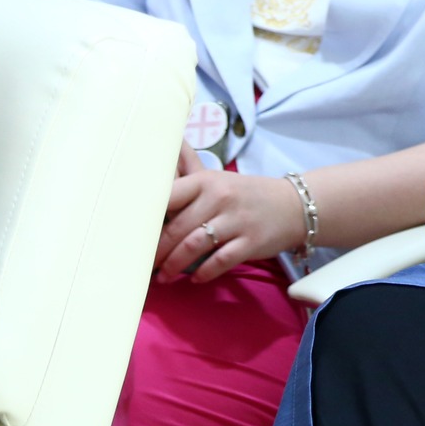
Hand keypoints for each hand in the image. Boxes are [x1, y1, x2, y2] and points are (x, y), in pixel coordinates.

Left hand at [153, 146, 306, 282]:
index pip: (167, 196)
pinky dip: (203, 273)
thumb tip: (161, 148)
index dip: (146, 218)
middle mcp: (220, 198)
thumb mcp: (217, 179)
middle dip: (157, 251)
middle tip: (144, 264)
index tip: (131, 235)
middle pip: (177, 228)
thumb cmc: (244, 194)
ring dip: (174, 265)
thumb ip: (186, 172)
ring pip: (194, 246)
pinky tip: (195, 278)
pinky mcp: (251, 241)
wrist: (293, 205)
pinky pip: (219, 262)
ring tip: (164, 276)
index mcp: (206, 181)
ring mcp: (237, 220)